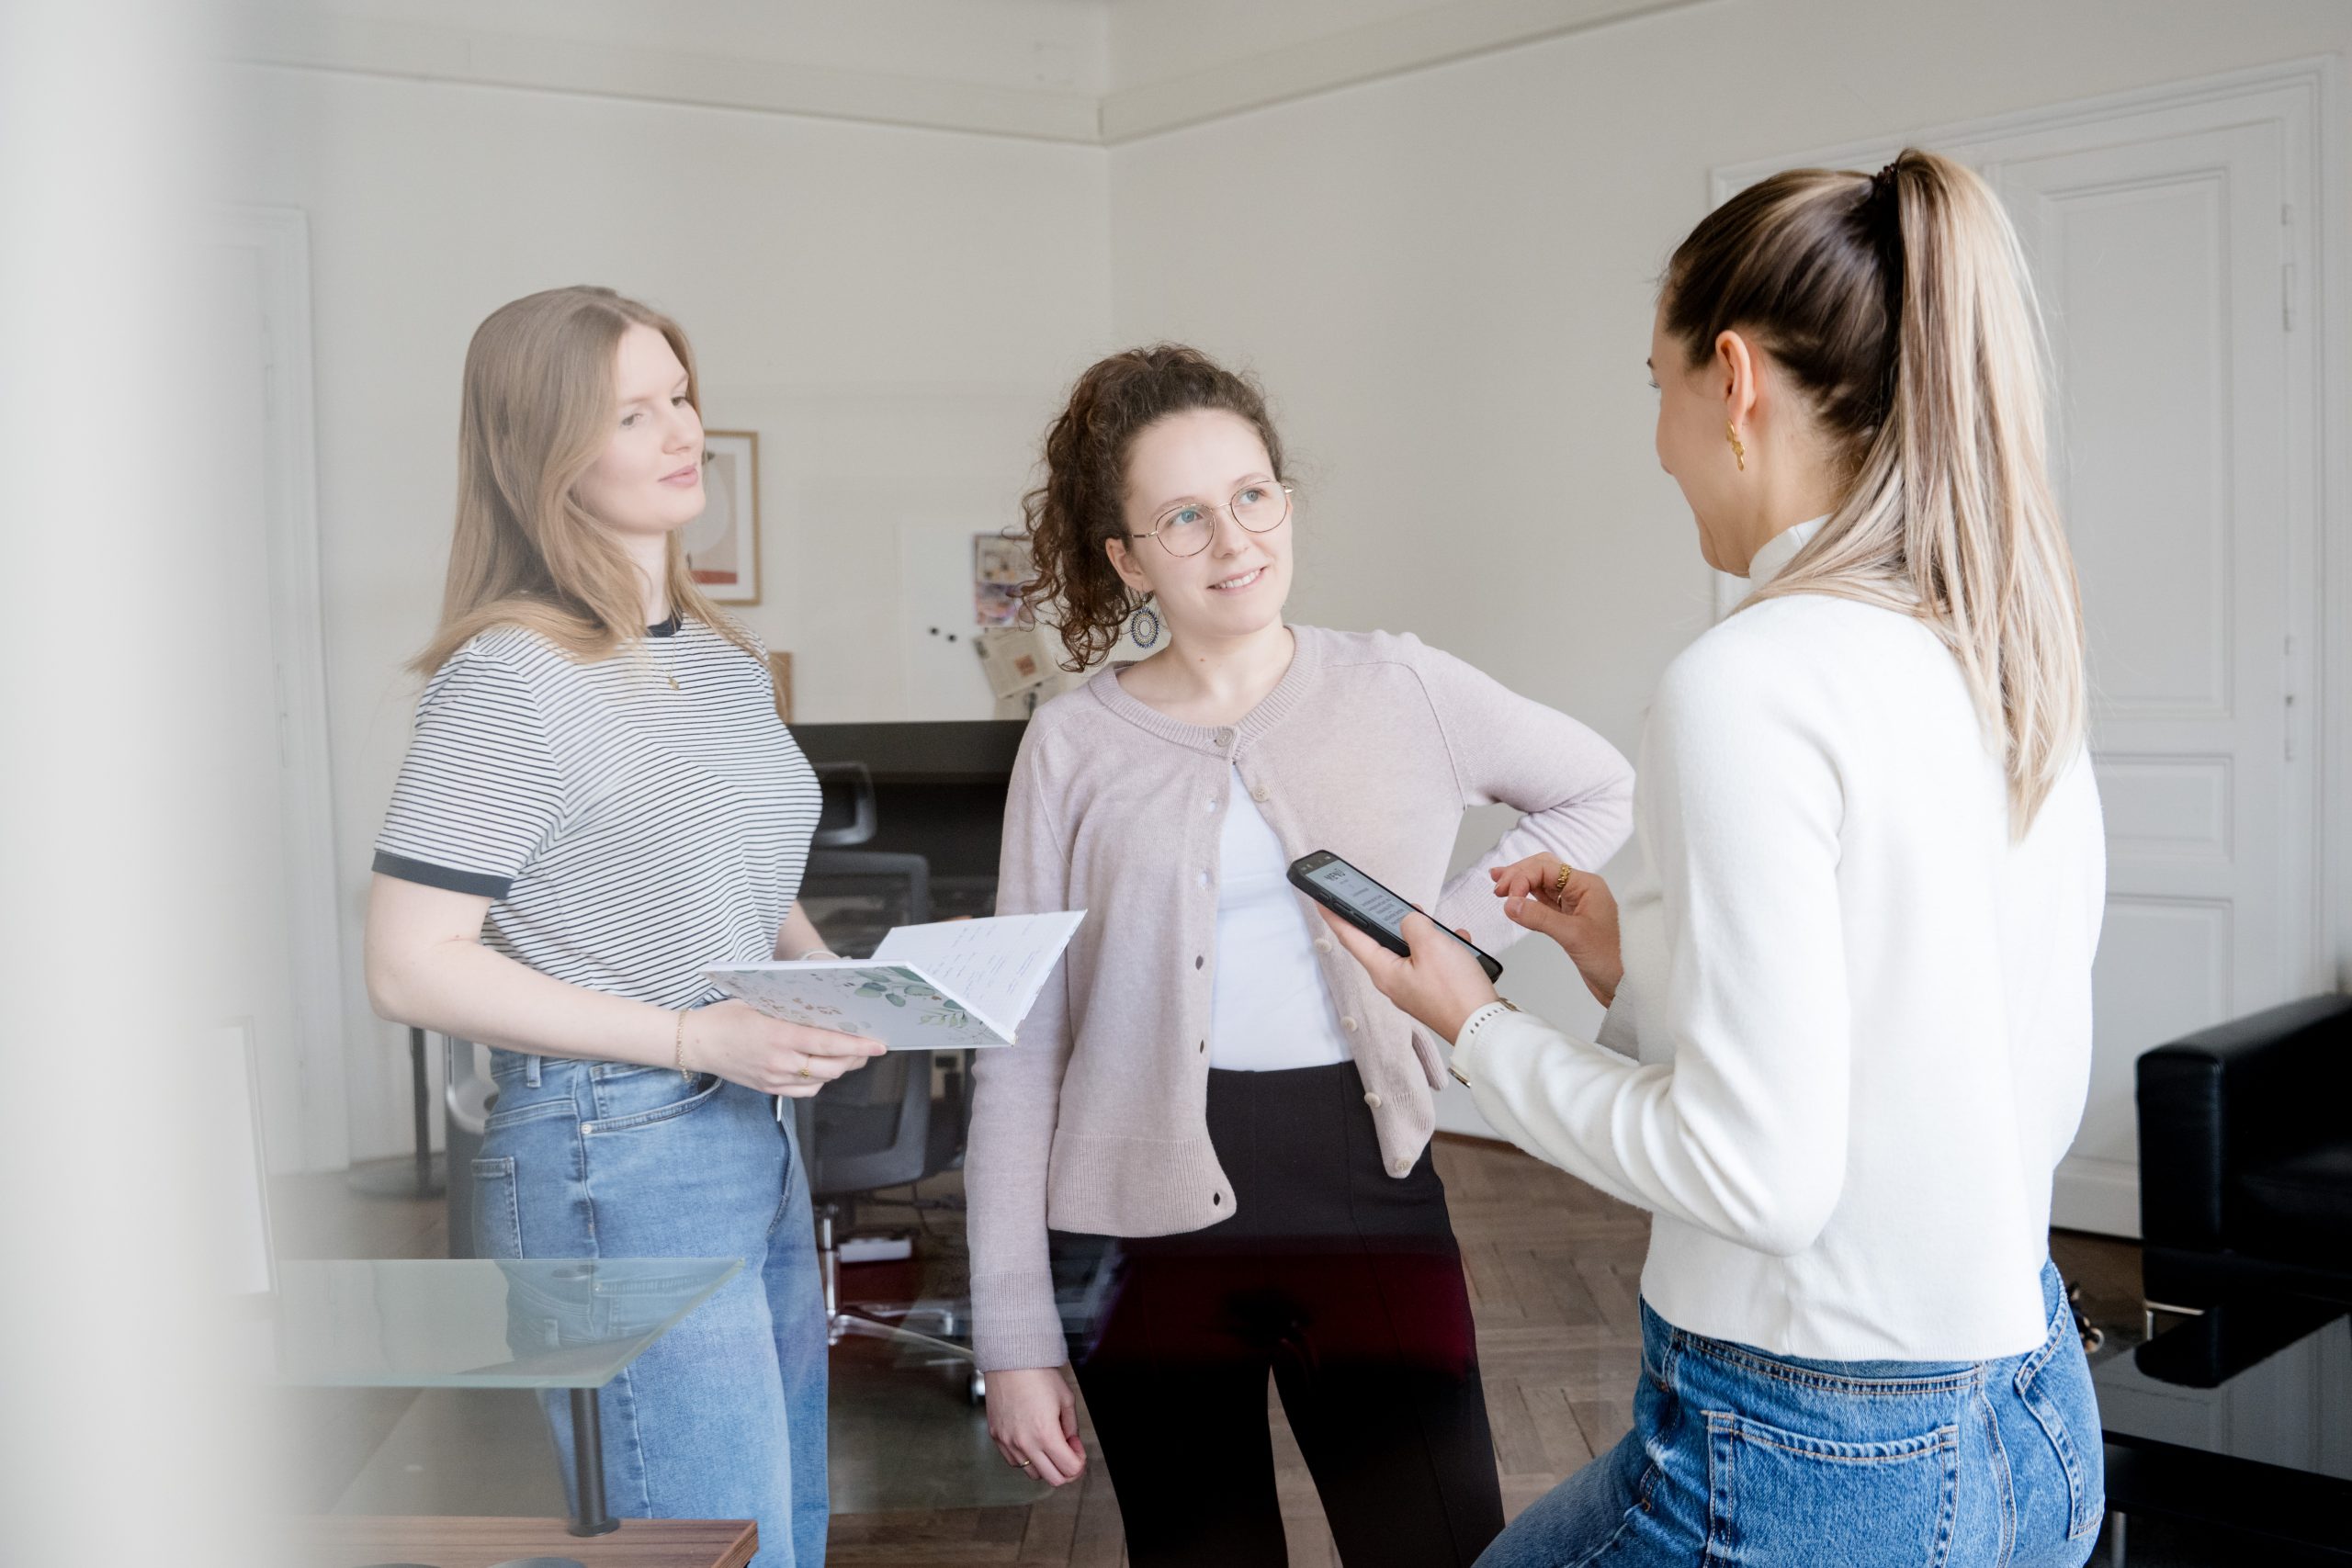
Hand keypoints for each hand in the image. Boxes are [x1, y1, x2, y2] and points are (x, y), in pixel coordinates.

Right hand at [684, 1001, 886, 1097]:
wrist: (694, 1043)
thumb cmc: (725, 1017)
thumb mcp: (759, 1002)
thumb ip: (791, 1009)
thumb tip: (825, 1007)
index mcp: (779, 1035)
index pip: (829, 1043)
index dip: (858, 1045)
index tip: (879, 1044)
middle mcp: (779, 1061)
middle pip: (831, 1067)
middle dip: (855, 1058)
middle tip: (868, 1047)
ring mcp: (774, 1078)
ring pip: (821, 1081)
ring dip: (838, 1069)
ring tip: (848, 1055)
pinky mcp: (768, 1088)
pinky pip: (804, 1090)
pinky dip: (819, 1080)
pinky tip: (821, 1067)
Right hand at [986, 1366, 1085, 1485]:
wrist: (1010, 1360)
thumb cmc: (1037, 1374)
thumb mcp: (1066, 1399)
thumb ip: (1071, 1428)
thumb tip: (1071, 1444)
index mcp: (1045, 1434)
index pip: (1070, 1469)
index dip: (1080, 1462)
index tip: (1077, 1450)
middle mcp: (1025, 1442)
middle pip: (1053, 1478)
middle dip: (1066, 1470)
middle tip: (1068, 1454)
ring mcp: (1008, 1442)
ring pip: (1032, 1473)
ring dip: (1045, 1466)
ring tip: (1049, 1446)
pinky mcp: (997, 1437)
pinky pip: (1014, 1462)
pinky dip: (1026, 1459)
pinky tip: (1032, 1443)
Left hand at [1316, 907, 1499, 1043]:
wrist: (1484, 1027)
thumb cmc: (1456, 994)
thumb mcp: (1432, 945)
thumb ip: (1413, 924)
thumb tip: (1409, 920)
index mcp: (1383, 971)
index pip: (1351, 937)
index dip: (1335, 916)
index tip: (1322, 900)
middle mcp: (1393, 981)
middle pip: (1383, 941)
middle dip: (1392, 919)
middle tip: (1394, 902)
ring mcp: (1412, 987)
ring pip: (1412, 949)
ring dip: (1427, 935)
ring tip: (1442, 929)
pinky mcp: (1431, 990)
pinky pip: (1432, 961)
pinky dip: (1444, 949)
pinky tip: (1459, 945)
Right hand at [1490, 854, 1621, 1006]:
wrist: (1626, 984)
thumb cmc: (1613, 958)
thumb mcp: (1573, 936)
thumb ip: (1539, 918)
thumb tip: (1510, 904)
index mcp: (1586, 885)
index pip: (1546, 868)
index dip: (1522, 878)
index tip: (1507, 897)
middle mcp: (1580, 890)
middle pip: (1543, 870)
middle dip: (1518, 875)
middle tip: (1497, 887)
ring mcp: (1574, 905)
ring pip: (1542, 885)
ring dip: (1521, 884)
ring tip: (1499, 886)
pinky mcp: (1569, 920)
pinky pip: (1544, 902)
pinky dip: (1527, 900)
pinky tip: (1516, 902)